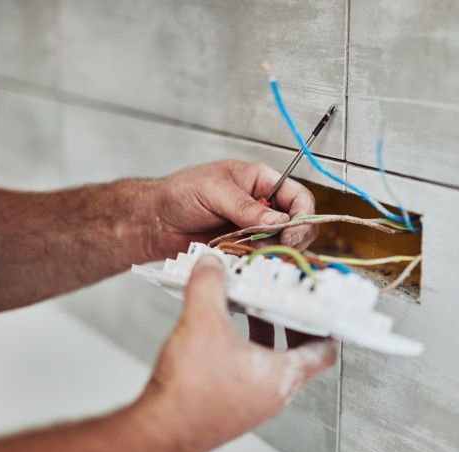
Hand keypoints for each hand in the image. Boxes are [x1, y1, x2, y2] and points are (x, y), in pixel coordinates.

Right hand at [135, 255, 336, 451]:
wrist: (158, 431)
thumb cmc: (188, 394)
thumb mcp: (202, 322)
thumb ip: (210, 286)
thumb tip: (212, 265)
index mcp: (281, 377)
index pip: (324, 352)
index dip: (328, 325)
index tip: (324, 307)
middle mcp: (272, 395)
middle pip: (299, 355)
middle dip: (291, 323)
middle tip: (285, 300)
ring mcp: (252, 404)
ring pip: (271, 364)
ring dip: (265, 335)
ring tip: (251, 310)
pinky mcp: (231, 408)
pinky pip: (249, 374)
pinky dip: (245, 351)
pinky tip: (222, 336)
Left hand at [150, 160, 317, 256]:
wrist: (155, 221)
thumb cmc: (179, 193)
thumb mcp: (214, 191)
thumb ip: (246, 207)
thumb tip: (277, 220)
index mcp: (261, 181)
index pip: (298, 197)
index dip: (302, 216)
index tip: (291, 233)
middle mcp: (264, 206)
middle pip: (298, 225)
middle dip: (292, 238)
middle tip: (278, 248)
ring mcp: (255, 230)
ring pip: (282, 246)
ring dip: (272, 252)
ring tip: (252, 251)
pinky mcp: (244, 250)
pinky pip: (261, 259)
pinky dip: (257, 262)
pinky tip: (242, 258)